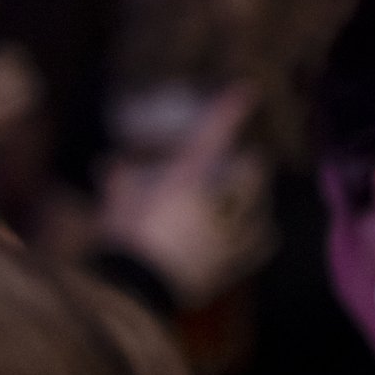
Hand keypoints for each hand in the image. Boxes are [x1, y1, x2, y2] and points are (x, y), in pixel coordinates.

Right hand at [97, 84, 273, 310]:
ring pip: (261, 204)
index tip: (249, 89)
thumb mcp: (115, 201)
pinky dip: (261, 232)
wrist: (139, 284)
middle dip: (251, 163)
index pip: (213, 134)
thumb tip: (113, 164)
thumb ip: (119, 179)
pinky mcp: (237, 259)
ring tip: (253, 194)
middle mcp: (217, 200)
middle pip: (252, 170)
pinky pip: (261, 241)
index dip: (232, 109)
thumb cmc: (124, 237)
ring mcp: (231, 230)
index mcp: (186, 178)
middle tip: (245, 160)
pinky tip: (262, 229)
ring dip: (257, 196)